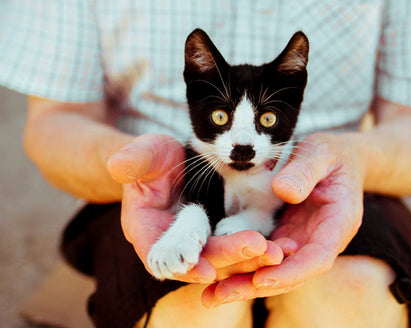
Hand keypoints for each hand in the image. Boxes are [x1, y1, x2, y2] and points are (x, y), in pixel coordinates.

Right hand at [107, 133, 282, 282]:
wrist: (171, 160)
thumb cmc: (154, 156)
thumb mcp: (145, 152)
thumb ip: (135, 159)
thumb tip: (117, 165)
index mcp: (146, 228)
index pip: (160, 255)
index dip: (180, 263)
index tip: (206, 269)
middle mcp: (172, 242)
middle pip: (198, 260)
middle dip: (228, 257)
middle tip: (259, 250)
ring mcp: (197, 241)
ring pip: (222, 257)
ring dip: (248, 258)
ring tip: (276, 252)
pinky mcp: (218, 235)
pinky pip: (236, 245)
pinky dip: (256, 248)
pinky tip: (280, 248)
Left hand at [201, 133, 363, 306]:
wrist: (336, 158)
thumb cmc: (332, 154)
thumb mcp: (321, 153)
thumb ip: (305, 171)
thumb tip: (284, 191)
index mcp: (338, 224)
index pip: (316, 258)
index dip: (290, 271)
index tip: (260, 280)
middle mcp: (320, 239)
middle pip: (291, 272)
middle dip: (257, 286)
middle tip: (221, 294)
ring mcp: (302, 239)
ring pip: (276, 268)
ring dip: (246, 282)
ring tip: (211, 294)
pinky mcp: (287, 235)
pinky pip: (267, 255)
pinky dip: (246, 264)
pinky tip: (220, 271)